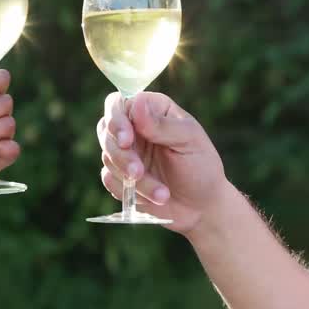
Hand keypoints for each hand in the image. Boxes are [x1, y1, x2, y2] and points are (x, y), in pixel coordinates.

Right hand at [96, 91, 227, 233]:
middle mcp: (134, 127)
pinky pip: (109, 179)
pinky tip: (153, 198)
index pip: (118, 104)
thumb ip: (162, 124)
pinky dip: (128, 191)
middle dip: (121, 155)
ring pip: (108, 158)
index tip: (127, 141)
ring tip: (162, 194)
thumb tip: (136, 102)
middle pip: (106, 130)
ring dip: (133, 179)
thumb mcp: (189, 141)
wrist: (202, 205)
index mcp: (151, 109)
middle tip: (139, 173)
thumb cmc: (202, 166)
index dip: (116, 120)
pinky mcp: (119, 175)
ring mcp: (125, 151)